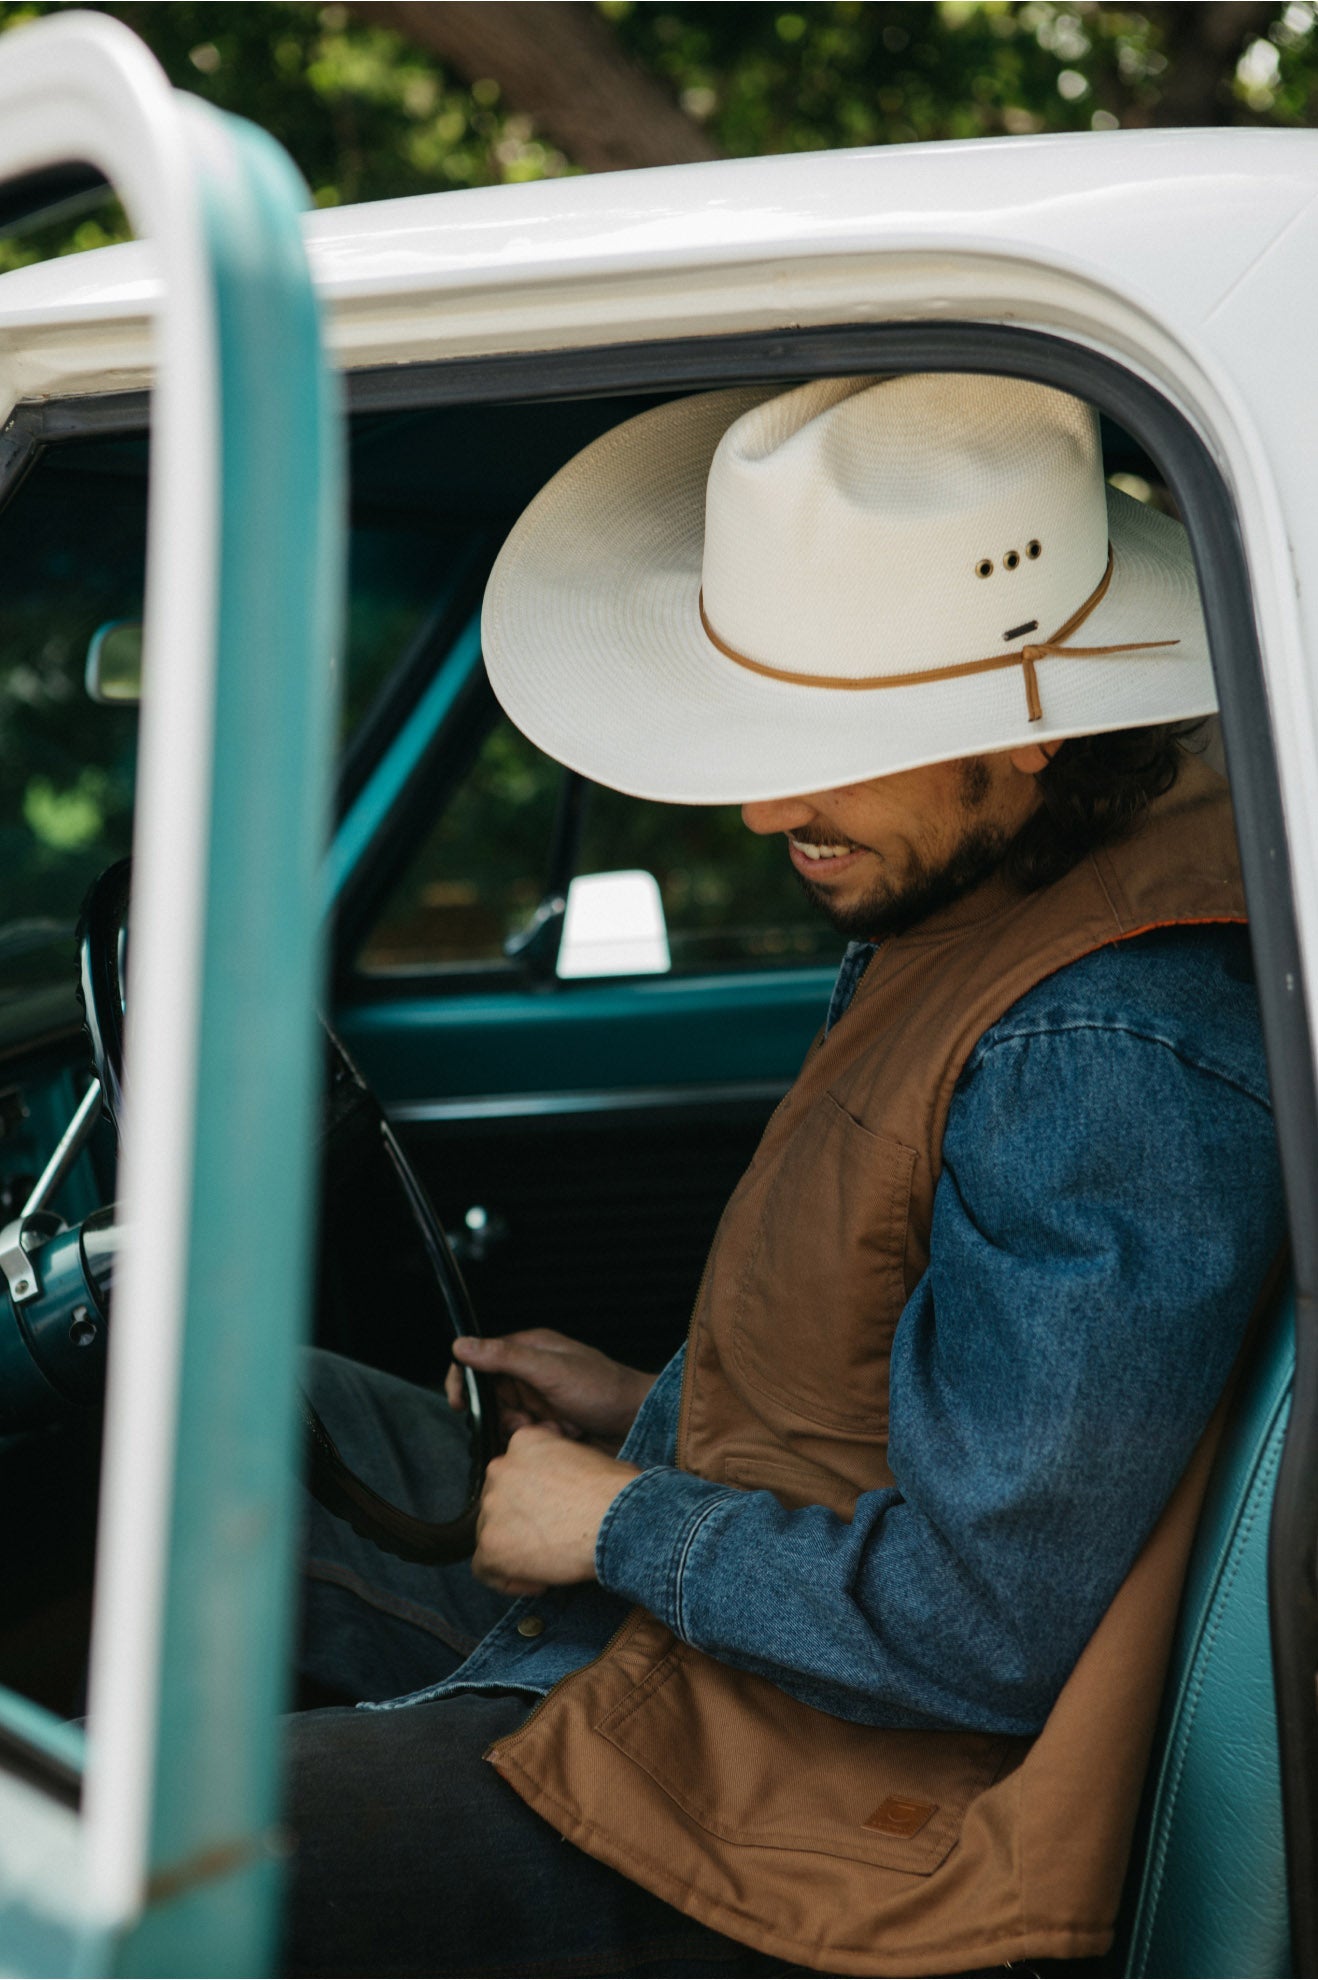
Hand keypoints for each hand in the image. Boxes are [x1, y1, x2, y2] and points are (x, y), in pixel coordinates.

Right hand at [446, 1328, 653, 1451]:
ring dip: (524, 1430)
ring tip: (553, 1428)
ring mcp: (541, 1398)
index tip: (460, 1405)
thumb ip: (505, 1357)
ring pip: (506, 1419)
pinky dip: (538, 1440)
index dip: (465, 1381)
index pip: (480, 1358)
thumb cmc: (603, 1389)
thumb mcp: (550, 1371)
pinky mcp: (550, 1423)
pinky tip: (563, 1437)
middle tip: (526, 1422)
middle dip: (503, 1414)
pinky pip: (525, 1436)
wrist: (641, 1424)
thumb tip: (461, 1344)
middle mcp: (532, 1371)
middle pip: (490, 1395)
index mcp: (530, 1349)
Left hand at [472, 1422, 639, 1594]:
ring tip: (549, 1562)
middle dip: (520, 1520)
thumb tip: (570, 1484)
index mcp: (524, 1442)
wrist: (618, 1520)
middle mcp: (500, 1469)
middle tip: (550, 1537)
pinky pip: (485, 1569)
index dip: (532, 1494)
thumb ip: (564, 1465)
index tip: (552, 1511)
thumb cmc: (618, 1492)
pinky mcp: (491, 1545)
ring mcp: (492, 1507)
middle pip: (499, 1500)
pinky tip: (540, 1582)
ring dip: (515, 1547)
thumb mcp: (588, 1456)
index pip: (515, 1468)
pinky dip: (509, 1579)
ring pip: (490, 1532)